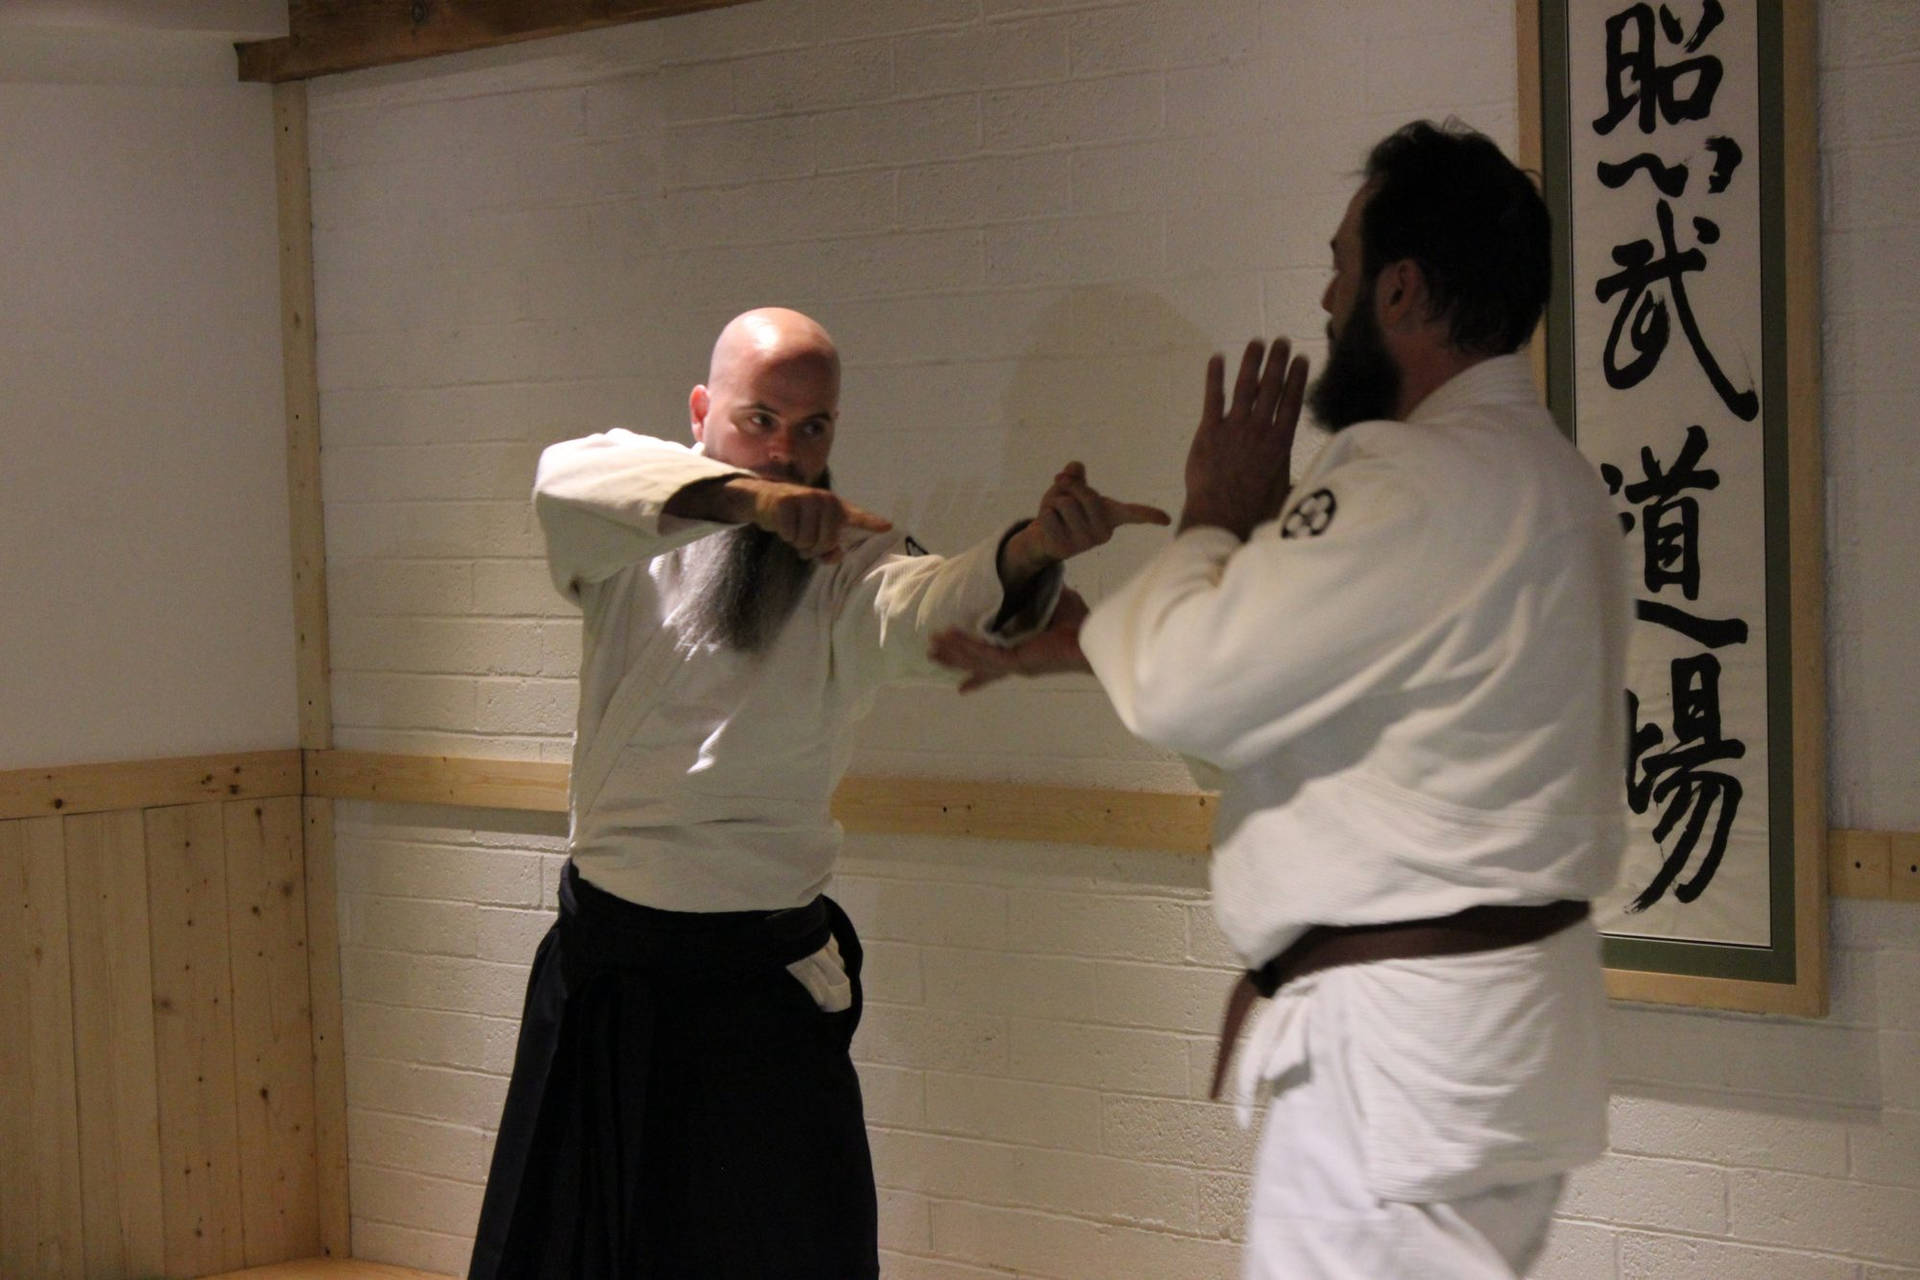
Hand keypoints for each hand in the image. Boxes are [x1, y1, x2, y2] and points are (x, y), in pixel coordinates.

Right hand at [740, 478, 892, 561]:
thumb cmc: (797, 520)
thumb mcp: (814, 534)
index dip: (871, 523)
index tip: (887, 527)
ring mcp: (806, 498)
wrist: (766, 499)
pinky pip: (791, 535)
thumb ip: (829, 548)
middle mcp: (825, 499)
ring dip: (798, 543)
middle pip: (827, 541)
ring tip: (794, 531)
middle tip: (804, 543)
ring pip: (807, 540)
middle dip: (813, 548)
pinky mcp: (786, 502)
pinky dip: (785, 536)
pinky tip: (783, 525)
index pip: (857, 516)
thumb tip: (836, 555)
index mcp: (837, 507)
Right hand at [929, 589, 1092, 692]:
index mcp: (1028, 656)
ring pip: (976, 658)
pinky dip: (966, 644)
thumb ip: (1047, 597)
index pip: (996, 665)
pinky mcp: (1018, 660)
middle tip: (933, 656)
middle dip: (955, 660)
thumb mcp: (1060, 605)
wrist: (1096, 640)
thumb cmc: (1082, 627)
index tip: (961, 687)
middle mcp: (1019, 664)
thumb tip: (1042, 579)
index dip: (978, 674)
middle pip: (979, 664)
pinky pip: (985, 652)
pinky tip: (949, 637)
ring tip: (932, 646)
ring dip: (953, 651)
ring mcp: (1017, 664)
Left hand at [1001, 462, 1170, 581]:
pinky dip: (1043, 514)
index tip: (1166, 520)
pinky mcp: (1064, 549)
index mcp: (1111, 516)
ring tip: (1056, 515)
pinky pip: (1048, 515)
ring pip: (1064, 503)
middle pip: (1086, 496)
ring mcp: (1084, 543)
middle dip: (1068, 486)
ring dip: (1053, 501)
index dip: (1149, 514)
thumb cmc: (1063, 511)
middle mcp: (1103, 533)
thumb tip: (1074, 467)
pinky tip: (1048, 526)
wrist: (1043, 540)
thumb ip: (1074, 476)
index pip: (1132, 513)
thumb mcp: (1069, 488)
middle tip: (1061, 493)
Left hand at [1181, 339, 1309, 538]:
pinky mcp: (1210, 431)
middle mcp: (1260, 429)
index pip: (1292, 401)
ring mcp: (1235, 427)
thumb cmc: (1254, 510)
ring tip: (1256, 342)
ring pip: (1246, 387)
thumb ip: (1294, 477)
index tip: (1301, 358)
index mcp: (1281, 442)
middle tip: (1281, 340)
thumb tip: (1311, 483)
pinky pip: (1213, 398)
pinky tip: (1217, 358)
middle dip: (1277, 361)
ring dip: (1251, 362)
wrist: (1221, 515)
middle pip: (1271, 387)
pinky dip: (1214, 377)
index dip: (1297, 378)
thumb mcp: (1284, 492)